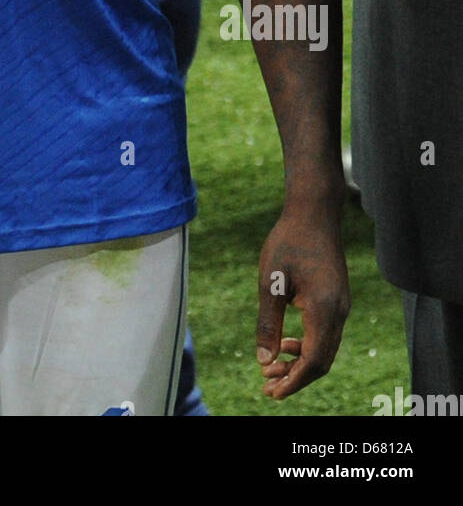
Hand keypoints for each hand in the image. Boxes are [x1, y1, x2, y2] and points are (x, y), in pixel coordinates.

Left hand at [255, 207, 349, 399]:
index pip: (313, 361)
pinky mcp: (337, 299)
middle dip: (296, 377)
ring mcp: (341, 306)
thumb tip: (264, 361)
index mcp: (324, 310)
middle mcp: (339, 312)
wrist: (313, 212)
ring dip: (300, 362)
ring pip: (325, 348)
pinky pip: (326, 334)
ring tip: (272, 367)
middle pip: (322, 360)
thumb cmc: (288, 242)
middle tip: (267, 387)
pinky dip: (307, 345)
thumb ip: (268, 324)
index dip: (293, 381)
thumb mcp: (270, 283)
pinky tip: (286, 343)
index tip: (271, 392)